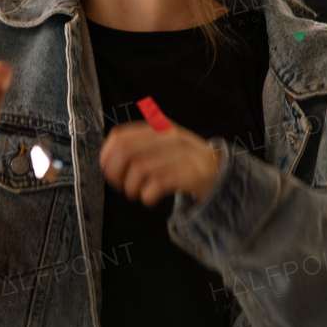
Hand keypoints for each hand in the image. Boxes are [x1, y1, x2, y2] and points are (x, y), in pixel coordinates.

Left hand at [100, 120, 219, 206]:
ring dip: (131, 188)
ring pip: (139, 169)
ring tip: (136, 193)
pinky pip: (157, 184)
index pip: (120, 136)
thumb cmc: (181, 161)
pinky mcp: (191, 173)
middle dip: (115, 172)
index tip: (106, 170)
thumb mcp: (161, 145)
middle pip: (126, 151)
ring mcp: (181, 153)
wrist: (220, 171)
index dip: (106, 155)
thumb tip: (105, 161)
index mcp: (157, 127)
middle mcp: (168, 136)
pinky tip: (149, 198)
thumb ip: (137, 147)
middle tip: (119, 185)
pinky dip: (147, 195)